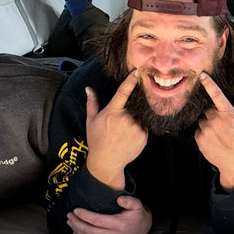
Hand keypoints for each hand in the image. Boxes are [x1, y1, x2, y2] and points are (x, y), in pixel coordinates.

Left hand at [67, 194, 152, 233]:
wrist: (144, 229)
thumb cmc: (138, 214)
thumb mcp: (137, 205)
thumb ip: (129, 201)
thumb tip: (119, 199)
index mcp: (120, 225)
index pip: (97, 221)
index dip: (84, 215)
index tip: (76, 210)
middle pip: (90, 231)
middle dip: (77, 223)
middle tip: (69, 215)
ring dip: (77, 230)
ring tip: (70, 222)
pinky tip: (76, 231)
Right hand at [84, 72, 148, 188]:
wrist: (106, 162)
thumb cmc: (97, 140)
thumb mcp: (91, 121)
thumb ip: (92, 103)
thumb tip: (88, 88)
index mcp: (112, 112)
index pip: (123, 92)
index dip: (131, 80)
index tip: (137, 71)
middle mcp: (125, 118)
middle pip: (133, 105)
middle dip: (129, 109)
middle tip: (120, 121)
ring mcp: (136, 127)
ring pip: (139, 116)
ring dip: (134, 119)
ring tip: (123, 131)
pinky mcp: (144, 136)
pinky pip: (144, 126)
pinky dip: (139, 128)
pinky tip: (129, 137)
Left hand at [193, 72, 233, 189]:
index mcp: (228, 113)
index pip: (216, 94)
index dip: (208, 83)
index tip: (202, 75)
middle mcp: (215, 119)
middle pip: (207, 110)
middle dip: (212, 113)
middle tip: (220, 124)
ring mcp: (206, 129)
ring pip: (201, 120)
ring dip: (207, 123)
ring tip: (217, 134)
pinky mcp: (199, 138)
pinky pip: (198, 131)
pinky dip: (203, 133)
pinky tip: (213, 140)